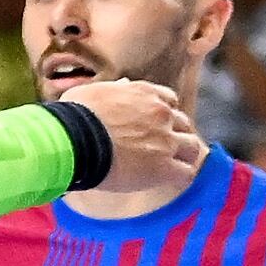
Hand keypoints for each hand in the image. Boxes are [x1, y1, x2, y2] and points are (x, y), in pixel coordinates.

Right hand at [67, 76, 205, 196]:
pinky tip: (173, 180)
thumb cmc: (74, 117)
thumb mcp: (91, 91)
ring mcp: (165, 140)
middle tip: (162, 147)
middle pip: (183, 123)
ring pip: (192, 146)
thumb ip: (113, 90)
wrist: (74, 141)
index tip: (154, 124)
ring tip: (173, 165)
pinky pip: (186, 172)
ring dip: (184, 154)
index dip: (164, 114)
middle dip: (175, 134)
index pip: (169, 101)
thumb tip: (122, 85)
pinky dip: (182, 175)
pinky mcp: (164, 167)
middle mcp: (160, 114)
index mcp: (145, 94)